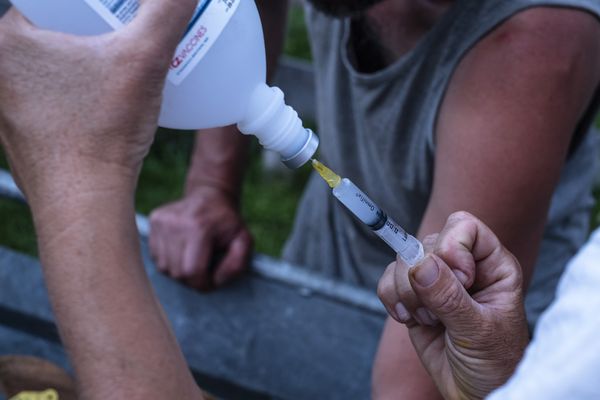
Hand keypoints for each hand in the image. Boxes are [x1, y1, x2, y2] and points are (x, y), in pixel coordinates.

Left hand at [0, 0, 193, 212]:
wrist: (85, 203)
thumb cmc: (103, 131)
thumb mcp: (145, 59)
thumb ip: (166, 12)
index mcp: (9, 41)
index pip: (53, 1)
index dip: (94, 5)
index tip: (121, 17)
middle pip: (54, 34)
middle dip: (93, 34)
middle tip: (127, 41)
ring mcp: (6, 107)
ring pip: (52, 69)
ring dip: (85, 66)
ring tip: (121, 72)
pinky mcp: (21, 135)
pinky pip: (51, 100)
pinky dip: (77, 96)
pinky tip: (105, 107)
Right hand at [150, 186, 252, 289]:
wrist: (211, 195)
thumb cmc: (229, 223)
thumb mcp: (244, 241)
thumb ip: (237, 265)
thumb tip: (215, 281)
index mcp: (199, 227)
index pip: (192, 271)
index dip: (204, 283)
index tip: (213, 279)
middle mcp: (175, 223)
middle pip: (177, 273)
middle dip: (192, 279)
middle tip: (205, 269)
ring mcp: (161, 221)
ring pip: (164, 268)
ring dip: (180, 270)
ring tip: (194, 257)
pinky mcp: (153, 221)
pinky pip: (156, 257)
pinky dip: (169, 260)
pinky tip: (182, 249)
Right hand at [377, 212, 528, 399]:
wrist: (475, 394)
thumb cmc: (494, 364)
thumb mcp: (479, 332)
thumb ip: (450, 298)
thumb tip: (421, 264)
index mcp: (492, 265)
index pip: (464, 227)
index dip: (453, 247)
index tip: (461, 281)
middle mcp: (463, 266)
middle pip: (427, 242)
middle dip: (422, 276)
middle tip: (437, 309)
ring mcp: (436, 281)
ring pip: (403, 260)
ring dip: (406, 291)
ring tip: (426, 319)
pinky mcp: (413, 297)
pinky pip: (388, 281)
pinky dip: (391, 299)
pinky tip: (409, 319)